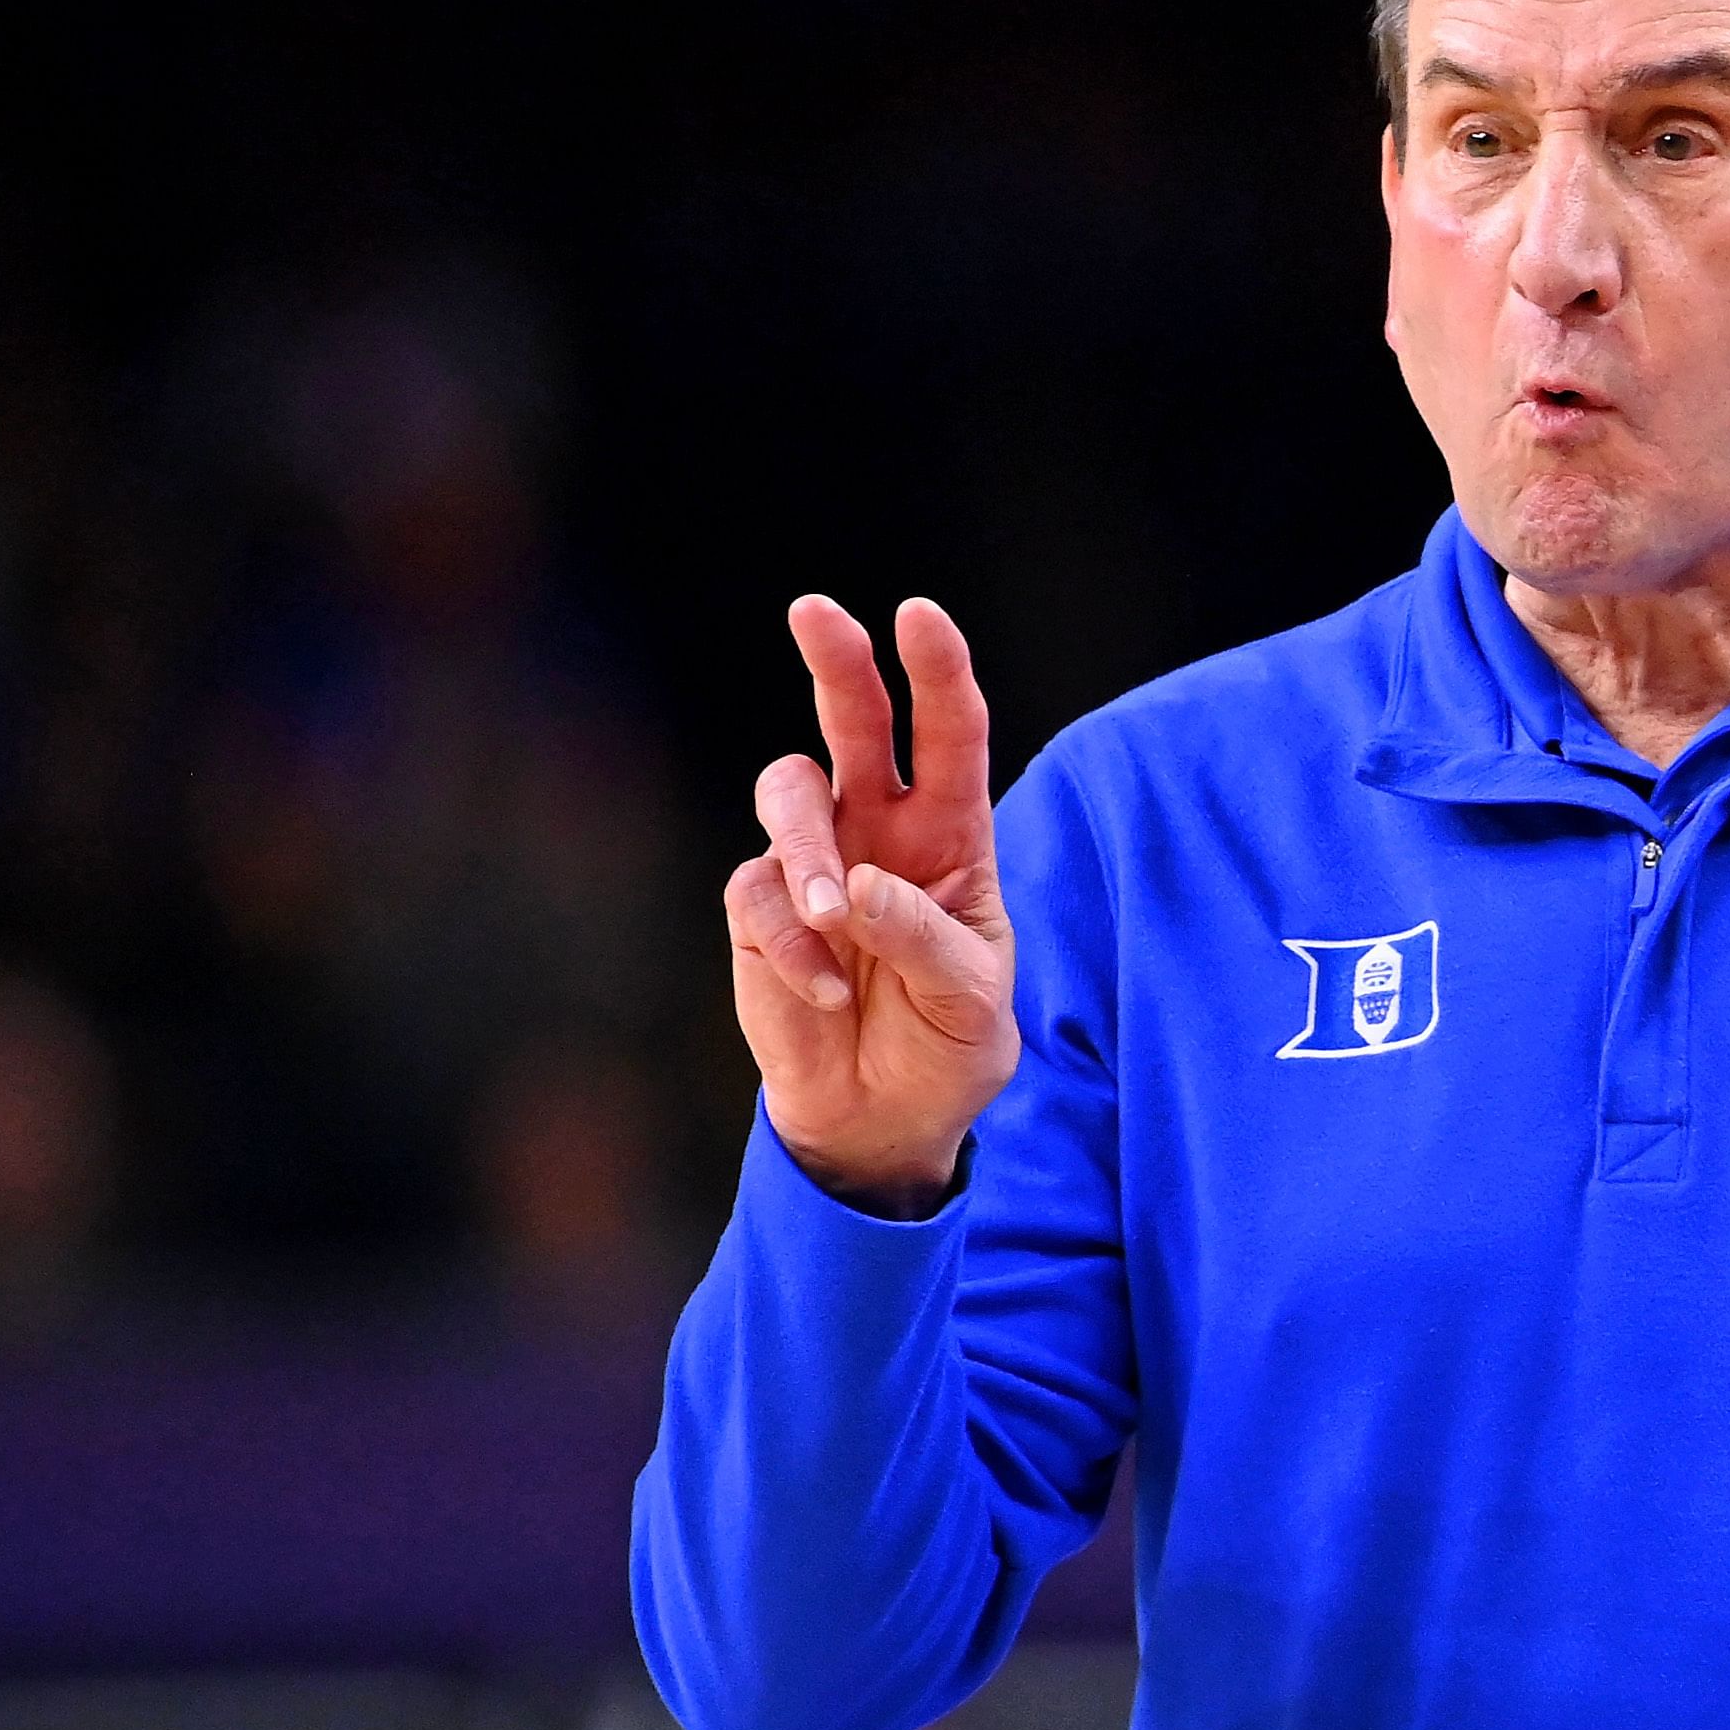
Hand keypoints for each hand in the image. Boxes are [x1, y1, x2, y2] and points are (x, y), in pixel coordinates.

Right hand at [723, 596, 1017, 1206]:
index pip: (948, 733)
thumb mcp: (971, 1000)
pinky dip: (792, 945)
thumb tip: (857, 888)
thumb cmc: (949, 1045)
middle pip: (851, 719)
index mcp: (950, 832)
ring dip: (808, 847)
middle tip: (816, 611)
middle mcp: (879, 828)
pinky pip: (759, 895)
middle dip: (836, 660)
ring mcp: (814, 863)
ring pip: (788, 794)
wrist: (887, 1118)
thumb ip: (924, 938)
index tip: (919, 615)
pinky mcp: (761, 912)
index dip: (937, 670)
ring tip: (834, 917)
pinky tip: (829, 993)